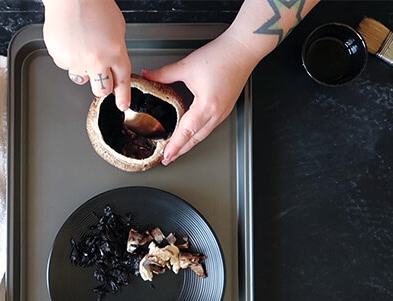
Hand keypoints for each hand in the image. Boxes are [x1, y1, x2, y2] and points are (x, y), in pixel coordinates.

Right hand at [42, 0, 130, 110]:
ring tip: (82, 47)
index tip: (122, 105)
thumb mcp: (118, 28)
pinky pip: (67, 66)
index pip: (122, 82)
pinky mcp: (61, 58)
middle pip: (102, 90)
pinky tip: (71, 42)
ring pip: (82, 78)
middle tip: (100, 74)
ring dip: (84, 69)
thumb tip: (113, 65)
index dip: (123, 96)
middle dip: (103, 85)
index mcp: (115, 52)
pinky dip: (69, 58)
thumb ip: (117, 50)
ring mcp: (77, 61)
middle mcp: (97, 61)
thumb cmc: (94, 5)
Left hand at [143, 33, 259, 164]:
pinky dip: (198, 133)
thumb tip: (149, 75)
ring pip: (204, 134)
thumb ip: (164, 73)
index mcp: (207, 106)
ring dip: (190, 143)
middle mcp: (217, 113)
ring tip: (178, 149)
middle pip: (196, 138)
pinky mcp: (225, 107)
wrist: (243, 48)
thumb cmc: (222, 56)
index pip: (186, 132)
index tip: (166, 155)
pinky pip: (210, 126)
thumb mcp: (187, 66)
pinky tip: (192, 133)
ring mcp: (223, 111)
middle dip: (181, 150)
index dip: (175, 146)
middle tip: (168, 158)